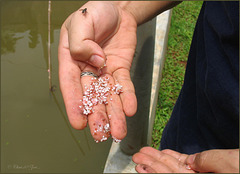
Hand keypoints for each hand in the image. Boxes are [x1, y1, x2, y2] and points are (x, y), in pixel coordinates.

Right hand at [58, 1, 136, 141]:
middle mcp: (87, 69)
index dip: (74, 104)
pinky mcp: (120, 69)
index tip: (79, 123)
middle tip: (101, 135)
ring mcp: (105, 71)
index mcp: (71, 59)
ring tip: (118, 132)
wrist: (117, 9)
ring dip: (114, 113)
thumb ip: (82, 42)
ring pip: (109, 95)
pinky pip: (124, 84)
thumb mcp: (81, 22)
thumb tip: (96, 62)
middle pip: (92, 96)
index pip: (71, 85)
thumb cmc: (94, 13)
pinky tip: (130, 110)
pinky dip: (128, 97)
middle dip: (97, 115)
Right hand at [133, 147, 238, 172]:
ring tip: (137, 160)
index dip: (165, 157)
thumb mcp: (227, 159)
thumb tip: (190, 160)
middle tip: (138, 154)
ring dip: (150, 167)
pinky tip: (146, 169)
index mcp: (207, 172)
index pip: (181, 164)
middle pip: (170, 170)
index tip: (152, 152)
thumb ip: (205, 158)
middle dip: (152, 162)